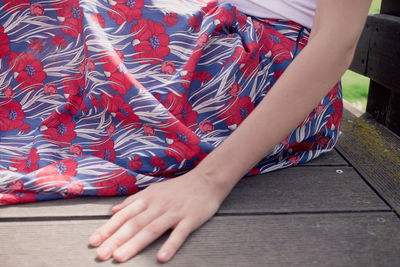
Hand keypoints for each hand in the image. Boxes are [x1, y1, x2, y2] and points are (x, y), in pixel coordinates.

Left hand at [88, 169, 228, 262]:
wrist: (206, 180)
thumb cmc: (179, 188)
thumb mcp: (154, 190)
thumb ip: (133, 201)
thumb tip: (113, 211)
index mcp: (148, 198)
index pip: (124, 215)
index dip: (108, 228)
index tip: (94, 241)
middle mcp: (159, 205)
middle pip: (134, 224)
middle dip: (116, 239)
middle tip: (101, 254)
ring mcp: (174, 212)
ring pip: (152, 229)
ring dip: (135, 244)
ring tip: (121, 257)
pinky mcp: (190, 218)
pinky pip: (179, 233)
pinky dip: (170, 245)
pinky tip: (161, 257)